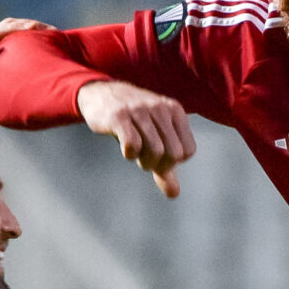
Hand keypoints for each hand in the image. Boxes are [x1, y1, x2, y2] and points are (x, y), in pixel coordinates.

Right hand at [0, 18, 41, 125]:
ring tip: (26, 28)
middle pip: (3, 28)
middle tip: (44, 27)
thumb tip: (49, 86)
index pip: (12, 31)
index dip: (31, 28)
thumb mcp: (3, 89)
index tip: (54, 31)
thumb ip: (18, 81)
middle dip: (24, 24)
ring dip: (7, 30)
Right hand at [77, 80, 196, 197]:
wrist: (101, 94)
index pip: (187, 151)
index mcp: (175, 110)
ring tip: (136, 155)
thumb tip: (174, 194)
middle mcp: (160, 108)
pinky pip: (133, 144)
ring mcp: (140, 110)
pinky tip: (125, 149)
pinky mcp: (119, 116)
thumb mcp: (154, 138)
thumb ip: (165, 166)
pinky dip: (130, 154)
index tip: (158, 158)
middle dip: (159, 165)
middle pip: (174, 154)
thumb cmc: (132, 121)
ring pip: (156, 151)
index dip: (172, 163)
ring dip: (144, 162)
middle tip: (145, 160)